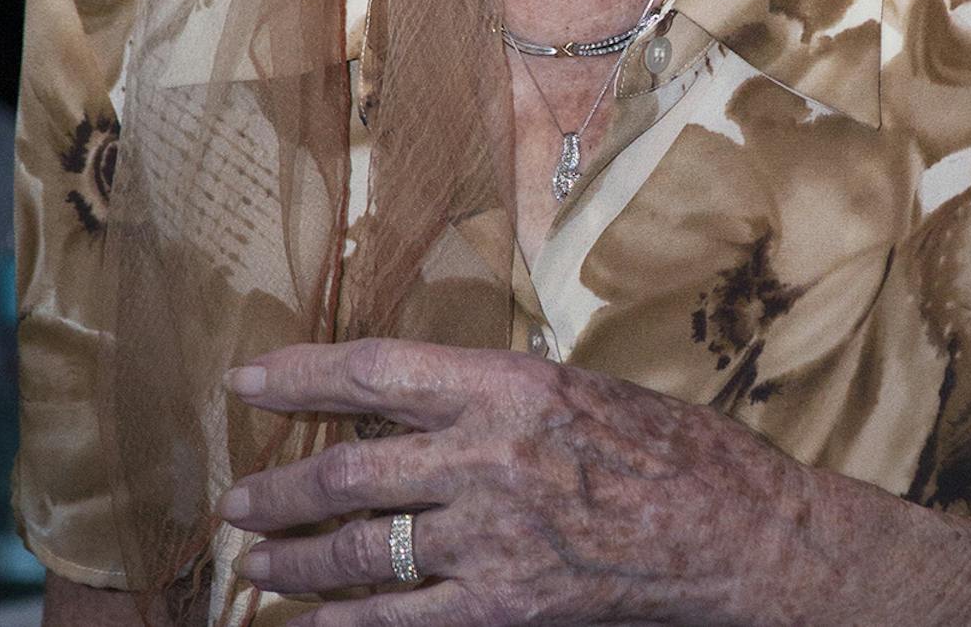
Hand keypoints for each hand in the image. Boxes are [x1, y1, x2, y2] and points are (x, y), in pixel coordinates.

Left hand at [217, 337, 795, 624]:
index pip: (376, 370)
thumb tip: (415, 402)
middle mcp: (490, 454)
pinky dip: (343, 626)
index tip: (248, 381)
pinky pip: (401, 620)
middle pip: (350, 470)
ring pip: (364, 549)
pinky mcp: (504, 606)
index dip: (301, 376)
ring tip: (258, 566)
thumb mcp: (575, 387)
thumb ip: (493, 395)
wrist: (733, 530)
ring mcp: (494, 536)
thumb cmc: (665, 449)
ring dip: (298, 561)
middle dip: (279, 491)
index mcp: (508, 383)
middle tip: (237, 503)